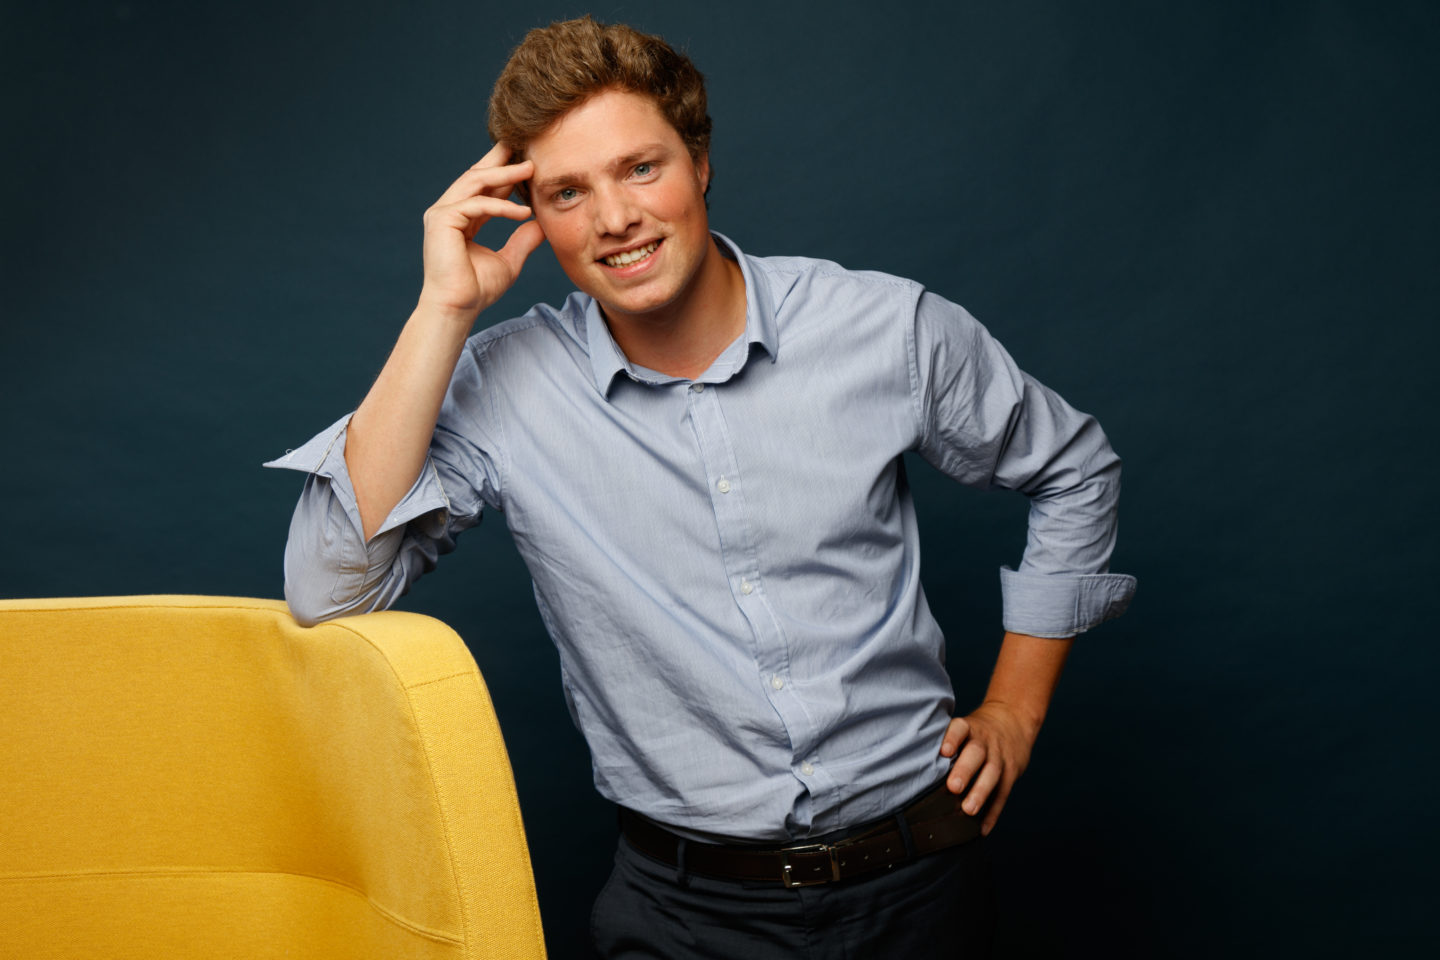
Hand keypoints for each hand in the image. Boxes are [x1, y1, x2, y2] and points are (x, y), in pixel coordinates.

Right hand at [418, 142, 545, 317]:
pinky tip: (524, 212)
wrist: (458, 309)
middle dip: (500, 160)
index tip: (525, 159)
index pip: (483, 189)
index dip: (504, 173)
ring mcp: (442, 214)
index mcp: (461, 219)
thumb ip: (522, 241)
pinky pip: (476, 205)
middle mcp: (448, 212)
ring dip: (504, 174)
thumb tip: (540, 225)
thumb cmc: (477, 290)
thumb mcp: (509, 261)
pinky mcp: (441, 220)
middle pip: (476, 177)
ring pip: (475, 183)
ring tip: (530, 168)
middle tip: (522, 143)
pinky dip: (501, 207)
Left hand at [938, 700, 1039, 835]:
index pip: (960, 728)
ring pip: (992, 773)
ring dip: (980, 793)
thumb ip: (945, 743)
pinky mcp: (1011, 773)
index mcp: (969, 728)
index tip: (943, 751)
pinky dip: (993, 813)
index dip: (952, 738)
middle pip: (976, 753)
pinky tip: (982, 829)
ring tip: (968, 810)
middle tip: (953, 787)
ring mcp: (1000, 757)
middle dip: (965, 770)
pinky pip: (1003, 793)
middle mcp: (985, 741)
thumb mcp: (964, 727)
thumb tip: (912, 767)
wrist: (1013, 721)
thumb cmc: (976, 732)